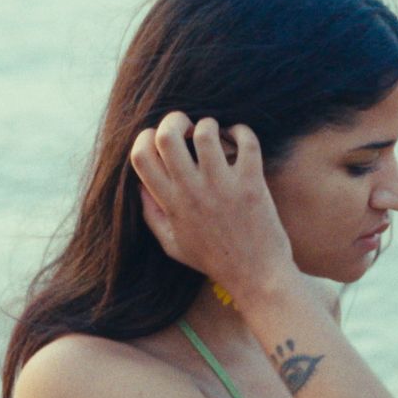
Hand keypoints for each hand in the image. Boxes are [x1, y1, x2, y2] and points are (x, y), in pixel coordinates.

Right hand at [128, 112, 295, 295]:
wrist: (257, 277)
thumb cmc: (215, 260)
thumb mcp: (173, 245)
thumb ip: (152, 215)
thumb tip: (140, 186)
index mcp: (171, 204)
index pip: (141, 156)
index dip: (145, 137)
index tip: (159, 139)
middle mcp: (193, 192)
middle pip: (167, 135)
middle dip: (174, 120)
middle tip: (187, 126)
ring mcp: (223, 186)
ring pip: (206, 132)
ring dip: (209, 125)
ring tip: (216, 135)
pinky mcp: (252, 184)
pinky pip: (247, 141)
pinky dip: (242, 130)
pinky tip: (240, 138)